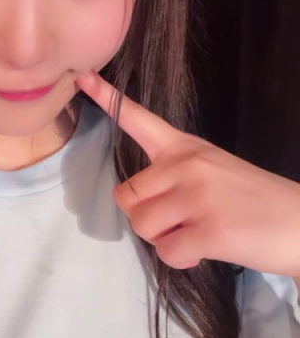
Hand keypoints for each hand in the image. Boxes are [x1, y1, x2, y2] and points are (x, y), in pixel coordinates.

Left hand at [75, 71, 299, 276]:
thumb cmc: (255, 202)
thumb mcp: (214, 171)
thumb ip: (174, 175)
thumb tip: (140, 204)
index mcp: (186, 148)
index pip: (140, 120)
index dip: (109, 100)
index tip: (82, 78)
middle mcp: (187, 165)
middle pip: (126, 197)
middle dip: (146, 218)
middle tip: (180, 222)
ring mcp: (198, 196)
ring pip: (142, 226)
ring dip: (164, 240)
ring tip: (196, 234)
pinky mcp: (209, 230)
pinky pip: (167, 253)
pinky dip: (182, 260)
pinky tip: (207, 250)